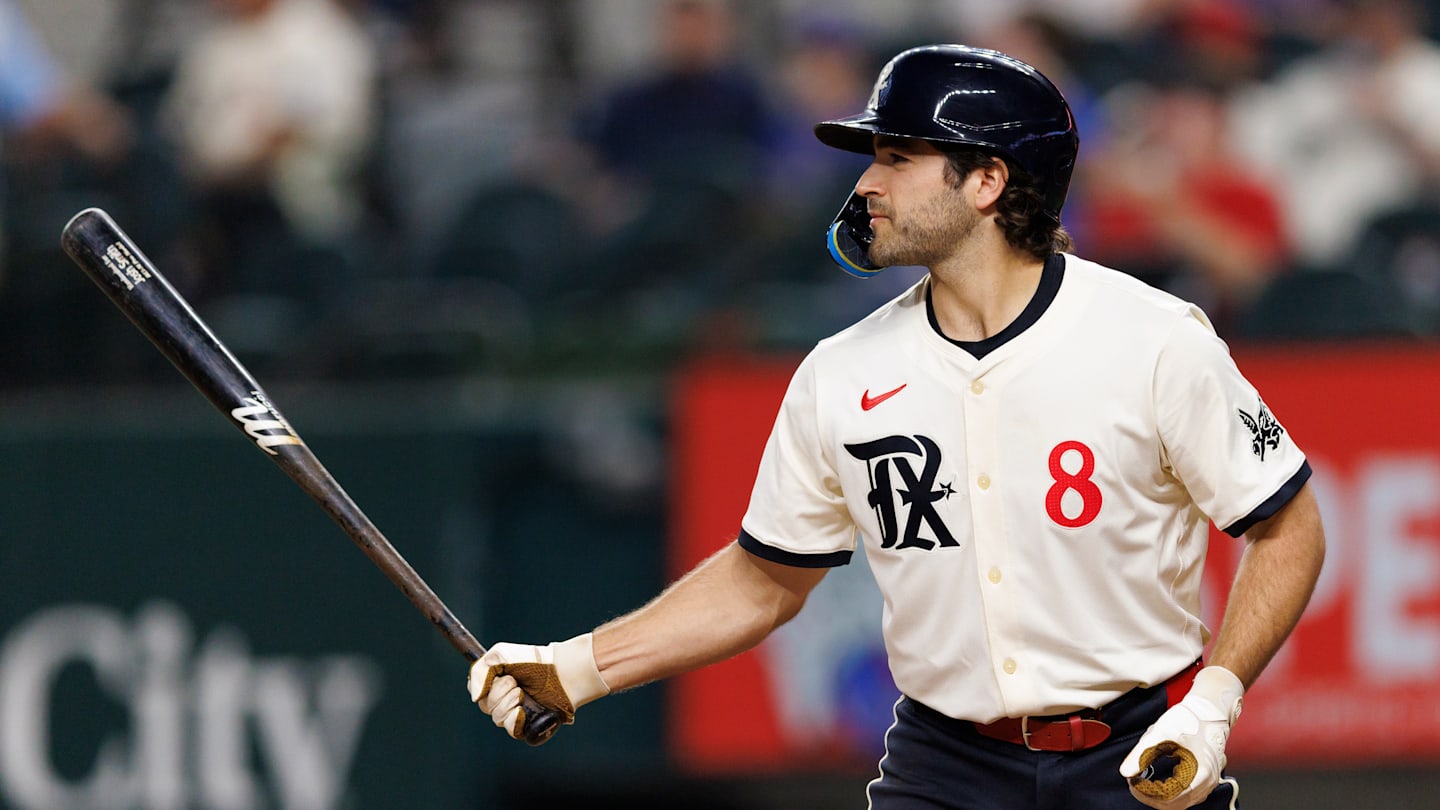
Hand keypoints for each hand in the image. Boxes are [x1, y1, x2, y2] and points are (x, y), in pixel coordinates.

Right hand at [467, 633, 609, 738]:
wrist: (562, 672)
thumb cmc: (534, 660)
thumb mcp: (500, 655)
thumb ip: (479, 671)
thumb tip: (475, 696)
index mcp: (495, 682)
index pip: (475, 691)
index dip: (481, 686)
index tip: (494, 676)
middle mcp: (504, 698)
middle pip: (484, 706)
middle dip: (499, 692)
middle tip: (515, 681)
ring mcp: (515, 712)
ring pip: (497, 718)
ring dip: (508, 703)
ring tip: (523, 692)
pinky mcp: (527, 724)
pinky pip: (511, 730)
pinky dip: (514, 721)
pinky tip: (522, 711)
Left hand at [1119, 666, 1243, 809]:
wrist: (1210, 710)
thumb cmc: (1188, 719)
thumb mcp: (1160, 734)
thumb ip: (1141, 754)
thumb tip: (1125, 772)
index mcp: (1199, 773)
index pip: (1168, 797)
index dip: (1146, 793)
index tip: (1131, 782)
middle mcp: (1208, 783)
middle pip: (1174, 804)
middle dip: (1151, 796)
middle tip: (1135, 783)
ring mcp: (1209, 783)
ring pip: (1181, 803)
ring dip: (1161, 796)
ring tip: (1144, 782)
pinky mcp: (1206, 779)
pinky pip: (1187, 796)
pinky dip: (1171, 793)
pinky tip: (1158, 783)